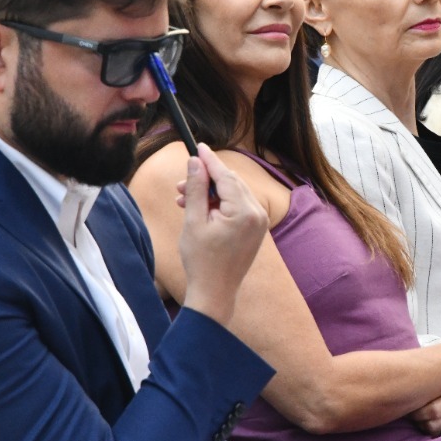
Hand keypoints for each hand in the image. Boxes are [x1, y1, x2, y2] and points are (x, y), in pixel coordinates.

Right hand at [175, 144, 267, 323]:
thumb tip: (196, 161)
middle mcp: (258, 214)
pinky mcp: (256, 229)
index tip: (197, 146)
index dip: (209, 160)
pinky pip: (238, 206)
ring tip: (184, 200)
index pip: (225, 176)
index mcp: (244, 212)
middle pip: (231, 183)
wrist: (215, 293)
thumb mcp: (193, 220)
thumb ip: (196, 188)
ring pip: (234, 194)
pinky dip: (220, 204)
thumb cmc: (201, 261)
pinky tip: (200, 209)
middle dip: (206, 179)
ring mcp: (260, 222)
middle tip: (181, 185)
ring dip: (211, 192)